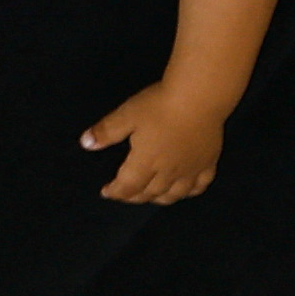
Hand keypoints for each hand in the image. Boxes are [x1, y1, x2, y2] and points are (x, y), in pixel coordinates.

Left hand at [83, 81, 224, 204]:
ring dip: (159, 198)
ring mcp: (191, 169)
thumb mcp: (126, 115)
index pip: (127, 186)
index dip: (116, 192)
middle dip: (134, 197)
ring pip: (175, 195)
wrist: (199, 97)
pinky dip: (189, 192)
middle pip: (150, 193)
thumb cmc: (159, 105)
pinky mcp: (209, 162)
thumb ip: (106, 131)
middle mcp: (169, 172)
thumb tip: (86, 144)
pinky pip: (200, 185)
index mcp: (146, 162)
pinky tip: (184, 190)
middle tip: (125, 194)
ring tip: (150, 196)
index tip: (106, 192)